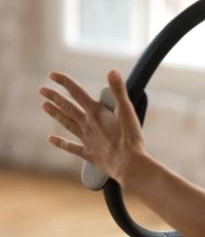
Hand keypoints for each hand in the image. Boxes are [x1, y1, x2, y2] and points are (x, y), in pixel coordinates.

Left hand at [39, 70, 145, 185]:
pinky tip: (52, 139)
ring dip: (56, 114)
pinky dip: (61, 143)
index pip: (77, 93)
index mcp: (96, 113)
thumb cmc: (130, 138)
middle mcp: (88, 124)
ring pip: (67, 123)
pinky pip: (71, 147)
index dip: (65, 82)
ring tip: (44, 106)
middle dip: (55, 97)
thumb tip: (112, 71)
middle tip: (42, 90)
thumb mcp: (128, 111)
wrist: (128, 164)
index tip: (52, 75)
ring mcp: (87, 139)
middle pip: (68, 108)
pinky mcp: (89, 154)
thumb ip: (119, 90)